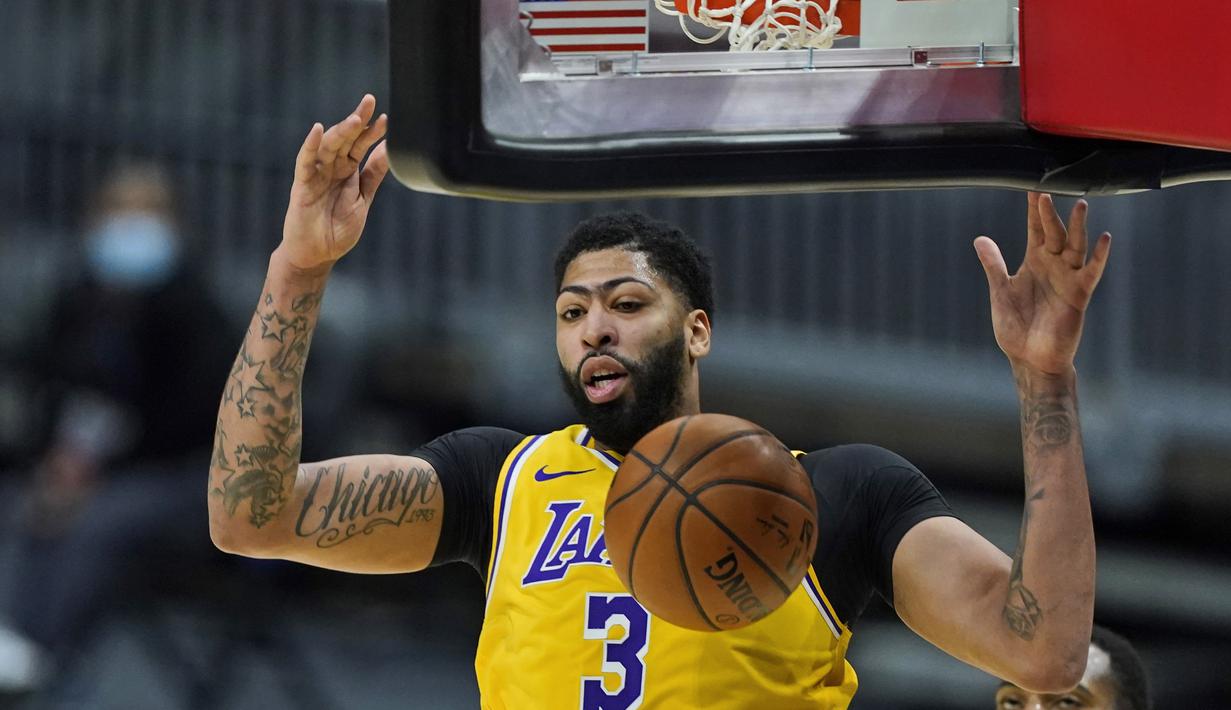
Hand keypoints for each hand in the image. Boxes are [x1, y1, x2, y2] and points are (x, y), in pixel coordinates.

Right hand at [280, 94, 389, 271]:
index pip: (360, 146)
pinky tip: (319, 130)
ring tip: (355, 119)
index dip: (372, 132)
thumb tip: (389, 149)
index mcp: (348, 172)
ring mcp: (316, 174)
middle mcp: (332, 169)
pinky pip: (305, 161)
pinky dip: (311, 145)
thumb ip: (373, 174)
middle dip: (357, 121)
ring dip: (341, 131)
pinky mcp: (302, 184)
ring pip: (328, 147)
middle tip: (369, 101)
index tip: (386, 119)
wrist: (318, 254)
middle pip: (345, 140)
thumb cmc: (338, 229)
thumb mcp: (363, 199)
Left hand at [974, 192, 1111, 375]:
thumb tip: (979, 239)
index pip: (1035, 230)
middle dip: (1050, 214)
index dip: (1033, 211)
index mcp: (1034, 262)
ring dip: (1077, 227)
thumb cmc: (1016, 327)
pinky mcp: (1079, 295)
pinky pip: (1092, 272)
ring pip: (1074, 247)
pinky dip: (1100, 257)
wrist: (1030, 358)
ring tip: (1079, 204)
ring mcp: (1068, 279)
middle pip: (1053, 233)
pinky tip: (1104, 238)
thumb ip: (993, 265)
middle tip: (1045, 192)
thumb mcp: (1000, 291)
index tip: (1031, 187)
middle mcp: (1053, 266)